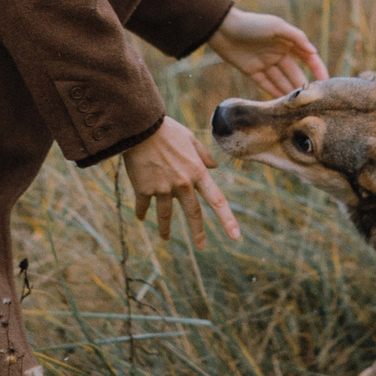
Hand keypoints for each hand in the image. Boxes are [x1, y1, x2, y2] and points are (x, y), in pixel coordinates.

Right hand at [121, 117, 237, 245]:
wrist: (140, 128)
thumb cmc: (166, 130)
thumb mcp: (190, 139)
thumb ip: (203, 154)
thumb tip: (214, 166)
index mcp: (197, 172)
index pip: (217, 200)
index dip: (227, 220)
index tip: (235, 236)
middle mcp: (183, 184)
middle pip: (193, 214)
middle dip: (198, 233)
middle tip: (202, 247)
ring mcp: (163, 188)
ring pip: (166, 215)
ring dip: (165, 229)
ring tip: (166, 238)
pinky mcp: (144, 189)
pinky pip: (144, 206)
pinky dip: (142, 213)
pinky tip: (141, 218)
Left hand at [208, 7, 327, 96]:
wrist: (223, 28)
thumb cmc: (252, 24)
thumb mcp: (277, 26)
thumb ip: (297, 37)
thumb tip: (313, 52)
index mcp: (287, 41)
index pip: (306, 57)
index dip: (317, 68)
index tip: (325, 82)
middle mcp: (278, 53)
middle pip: (294, 72)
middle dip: (302, 85)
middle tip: (311, 100)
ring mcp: (265, 63)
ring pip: (281, 80)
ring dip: (289, 91)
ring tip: (298, 105)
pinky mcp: (252, 71)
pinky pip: (266, 84)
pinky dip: (274, 92)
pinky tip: (283, 103)